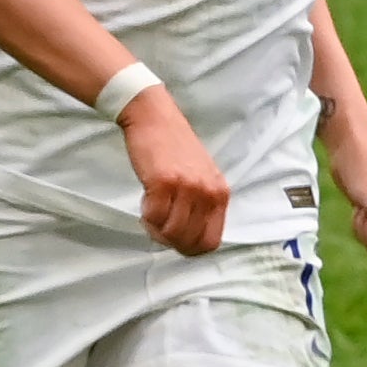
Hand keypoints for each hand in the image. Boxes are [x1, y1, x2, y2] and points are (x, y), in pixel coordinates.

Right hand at [119, 88, 231, 255]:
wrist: (154, 119)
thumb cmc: (174, 149)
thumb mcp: (201, 177)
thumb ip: (201, 204)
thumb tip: (189, 236)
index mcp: (221, 194)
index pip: (212, 241)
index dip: (190, 248)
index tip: (175, 241)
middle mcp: (209, 192)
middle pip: (190, 241)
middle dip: (171, 242)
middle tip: (158, 228)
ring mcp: (188, 188)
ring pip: (172, 233)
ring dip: (156, 230)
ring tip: (151, 214)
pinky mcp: (164, 182)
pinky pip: (154, 217)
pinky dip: (146, 218)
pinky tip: (145, 204)